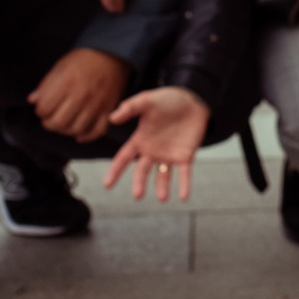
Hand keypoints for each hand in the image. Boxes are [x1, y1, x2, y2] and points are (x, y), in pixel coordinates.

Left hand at [28, 48, 127, 141]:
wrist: (112, 55)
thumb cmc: (84, 59)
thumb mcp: (61, 65)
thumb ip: (46, 84)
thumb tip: (33, 100)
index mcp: (66, 82)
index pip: (45, 108)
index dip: (40, 111)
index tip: (42, 109)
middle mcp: (81, 95)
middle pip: (59, 122)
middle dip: (49, 124)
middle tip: (50, 119)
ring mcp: (96, 104)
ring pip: (76, 129)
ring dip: (66, 130)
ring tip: (63, 124)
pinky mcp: (108, 110)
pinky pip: (97, 131)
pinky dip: (87, 136)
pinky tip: (79, 133)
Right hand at [103, 86, 208, 202]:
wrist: (192, 100)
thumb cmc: (167, 100)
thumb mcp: (147, 101)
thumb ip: (130, 108)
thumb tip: (112, 118)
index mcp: (140, 140)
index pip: (123, 158)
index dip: (115, 171)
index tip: (107, 185)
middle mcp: (152, 151)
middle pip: (142, 171)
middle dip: (140, 183)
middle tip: (138, 195)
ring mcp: (169, 155)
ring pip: (163, 176)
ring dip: (162, 187)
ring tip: (162, 198)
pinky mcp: (185, 156)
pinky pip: (184, 174)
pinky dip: (184, 185)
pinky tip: (183, 197)